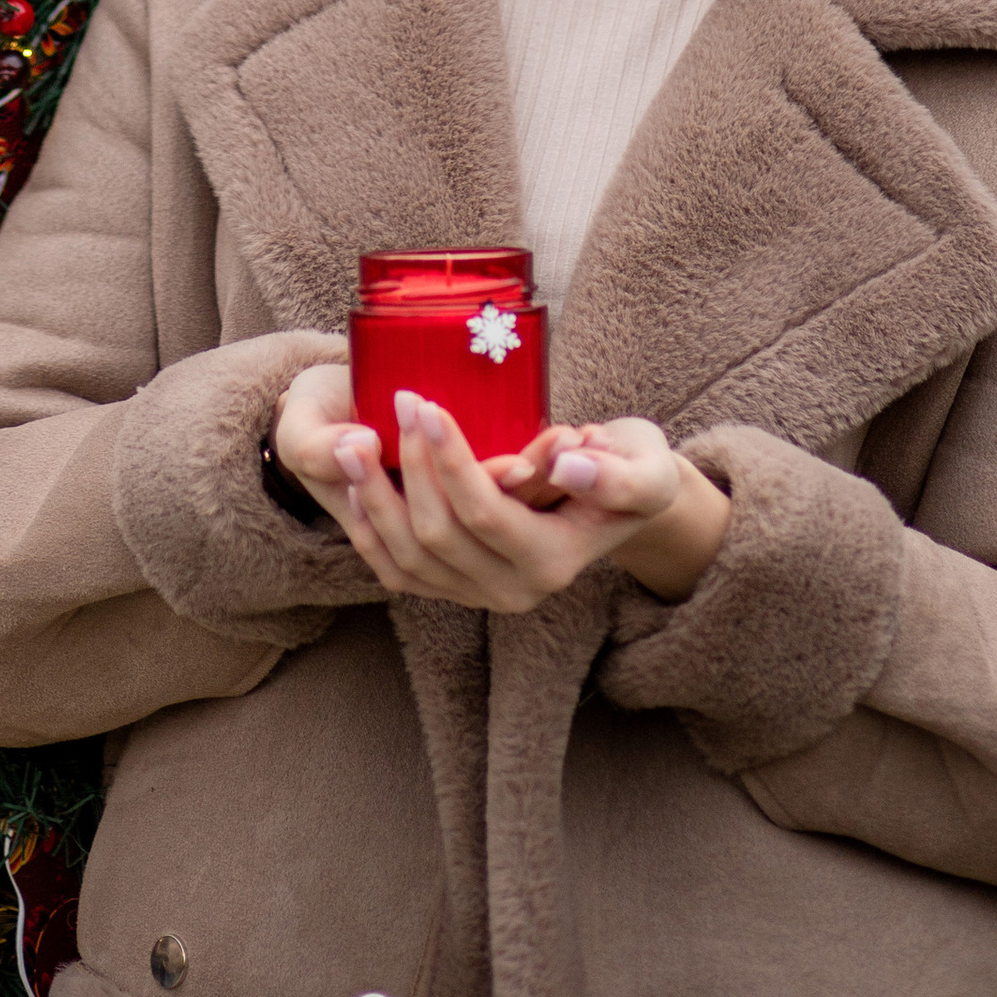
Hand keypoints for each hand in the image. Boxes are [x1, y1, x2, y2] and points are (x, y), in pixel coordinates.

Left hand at [270, 367, 728, 615]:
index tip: (426, 403)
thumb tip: (568, 466)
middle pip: (438, 536)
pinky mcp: (455, 587)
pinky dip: (369, 530)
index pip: (485, 514)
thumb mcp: (647, 467)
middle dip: (408, 467)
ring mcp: (479, 595)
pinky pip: (398, 571)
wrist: (621, 501)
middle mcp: (513, 590)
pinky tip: (351, 485)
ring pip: (407, 559)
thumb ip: (616, 474)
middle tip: (395, 402)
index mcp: (553, 561)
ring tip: (350, 441)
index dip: (449, 461)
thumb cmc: (634, 468)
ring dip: (372, 498)